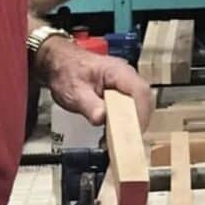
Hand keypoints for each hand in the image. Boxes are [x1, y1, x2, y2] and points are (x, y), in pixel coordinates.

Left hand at [36, 37, 152, 128]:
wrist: (60, 64)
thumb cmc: (67, 73)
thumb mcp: (74, 92)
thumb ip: (89, 106)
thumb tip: (102, 119)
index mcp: (118, 71)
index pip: (139, 91)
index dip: (140, 112)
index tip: (133, 131)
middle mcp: (128, 76)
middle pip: (144, 100)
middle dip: (139, 121)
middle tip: (127, 141)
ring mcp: (127, 84)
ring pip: (140, 105)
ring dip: (133, 123)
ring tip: (119, 139)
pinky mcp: (122, 92)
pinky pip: (132, 107)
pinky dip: (127, 121)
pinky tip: (114, 133)